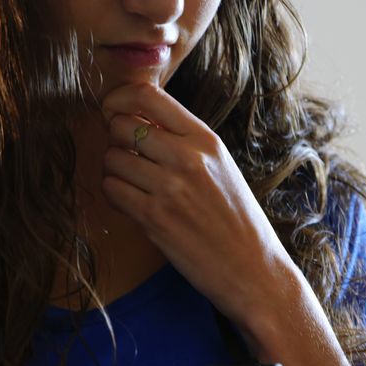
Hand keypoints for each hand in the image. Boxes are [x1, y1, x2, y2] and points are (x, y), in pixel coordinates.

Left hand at [99, 82, 300, 325]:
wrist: (253, 269)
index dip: (119, 99)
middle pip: (121, 125)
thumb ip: (184, 140)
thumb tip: (136, 118)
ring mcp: (170, 187)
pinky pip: (111, 190)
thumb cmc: (236, 219)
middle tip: (129, 157)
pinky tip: (134, 204)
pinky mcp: (154, 218)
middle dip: (115, 139)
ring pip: (111, 158)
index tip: (114, 112)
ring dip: (115, 171)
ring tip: (136, 185)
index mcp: (206, 139)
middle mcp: (188, 157)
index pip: (147, 95)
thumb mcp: (220, 166)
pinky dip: (116, 195)